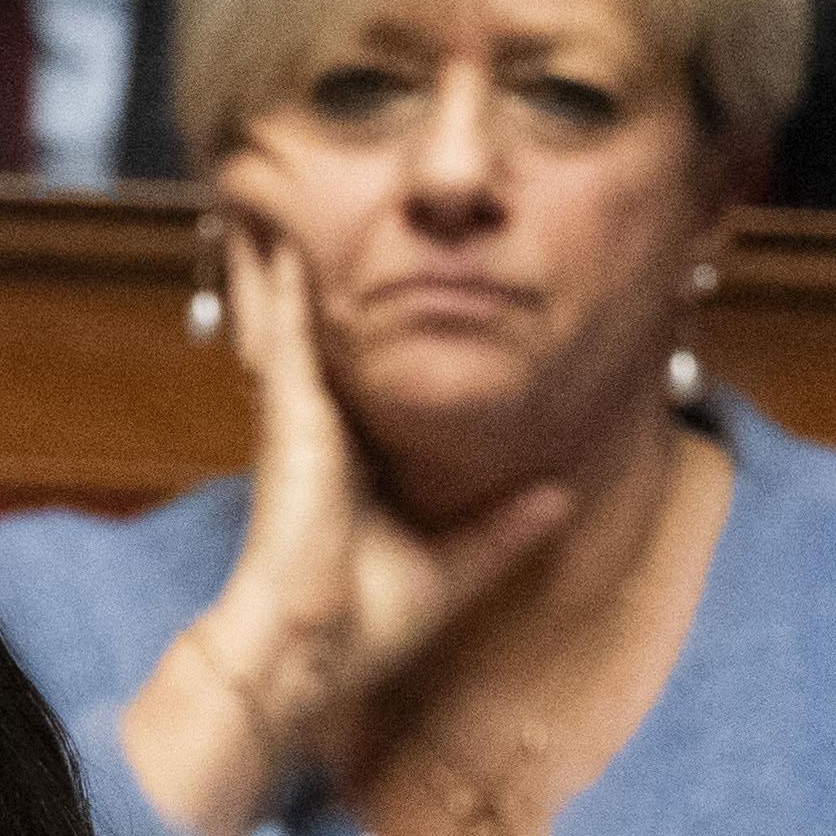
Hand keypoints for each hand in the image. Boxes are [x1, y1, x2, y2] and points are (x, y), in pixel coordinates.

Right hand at [189, 216, 578, 776]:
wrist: (311, 650)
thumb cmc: (367, 623)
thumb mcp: (458, 566)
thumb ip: (503, 528)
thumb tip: (558, 491)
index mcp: (359, 456)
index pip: (373, 372)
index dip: (384, 324)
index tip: (405, 282)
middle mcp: (326, 424)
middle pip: (331, 326)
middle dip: (332, 272)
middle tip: (340, 204)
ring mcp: (303, 410)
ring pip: (298, 310)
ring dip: (294, 253)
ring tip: (285, 186)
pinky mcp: (292, 405)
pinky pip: (285, 318)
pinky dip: (280, 270)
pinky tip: (277, 218)